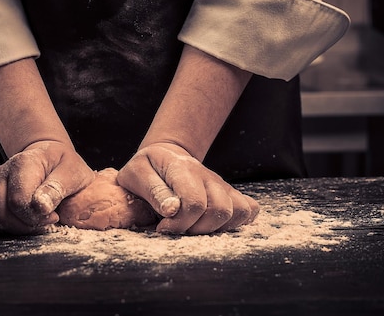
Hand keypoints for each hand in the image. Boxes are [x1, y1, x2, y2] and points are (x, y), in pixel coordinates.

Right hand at [0, 141, 94, 233]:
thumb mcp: (73, 173)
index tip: (53, 216)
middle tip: (44, 221)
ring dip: (12, 227)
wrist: (51, 160)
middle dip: (26, 226)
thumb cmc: (63, 168)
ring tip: (30, 220)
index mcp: (24, 163)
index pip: (19, 201)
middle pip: (3, 213)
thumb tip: (41, 206)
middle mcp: (2, 172)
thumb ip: (58, 188)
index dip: (36, 216)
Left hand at [117, 143, 258, 233]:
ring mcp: (220, 184)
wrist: (164, 155)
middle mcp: (206, 175)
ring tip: (192, 227)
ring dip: (214, 228)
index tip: (162, 227)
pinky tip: (213, 224)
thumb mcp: (135, 174)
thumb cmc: (146, 168)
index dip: (179, 223)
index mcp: (182, 169)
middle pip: (219, 210)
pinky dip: (236, 222)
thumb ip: (152, 191)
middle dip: (196, 229)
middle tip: (177, 228)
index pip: (194, 202)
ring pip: (236, 212)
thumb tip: (172, 210)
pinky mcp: (228, 192)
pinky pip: (248, 209)